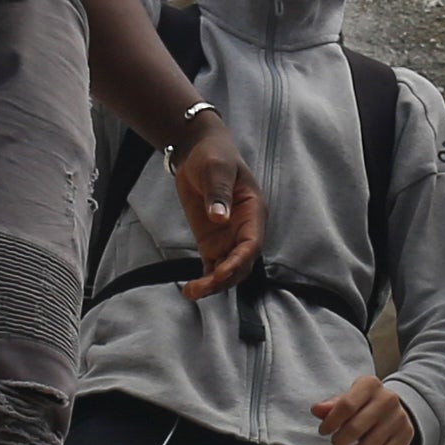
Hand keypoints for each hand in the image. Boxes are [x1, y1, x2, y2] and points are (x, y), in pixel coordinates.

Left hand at [173, 124, 264, 298]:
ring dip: (213, 284)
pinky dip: (205, 280)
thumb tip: (219, 217)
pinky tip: (190, 289)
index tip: (221, 273)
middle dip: (224, 279)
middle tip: (200, 288)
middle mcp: (244, 230)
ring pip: (227, 270)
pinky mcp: (212, 243)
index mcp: (253, 212)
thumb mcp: (215, 169)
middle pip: (241, 264)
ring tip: (190, 292)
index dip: (239, 261)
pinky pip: (212, 267)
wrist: (198, 152)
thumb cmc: (213, 156)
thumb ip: (219, 193)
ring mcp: (228, 238)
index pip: (252, 244)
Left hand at [310, 374, 416, 444]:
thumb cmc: (363, 404)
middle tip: (337, 442)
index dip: (331, 422)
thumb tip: (316, 410)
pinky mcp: (406, 433)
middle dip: (340, 440)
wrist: (393, 408)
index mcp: (369, 384)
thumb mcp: (347, 399)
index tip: (324, 431)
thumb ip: (330, 406)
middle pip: (356, 427)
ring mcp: (399, 416)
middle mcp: (388, 398)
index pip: (346, 406)